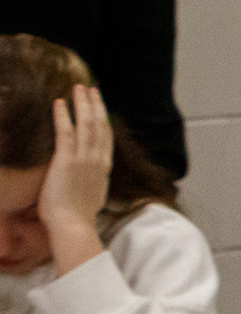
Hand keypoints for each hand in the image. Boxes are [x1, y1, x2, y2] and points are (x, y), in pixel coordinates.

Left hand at [42, 86, 112, 274]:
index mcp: (104, 169)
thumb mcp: (93, 196)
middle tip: (91, 89)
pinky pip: (66, 133)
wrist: (74, 225)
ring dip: (83, 104)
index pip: (106, 138)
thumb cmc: (79, 217)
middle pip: (100, 126)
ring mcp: (84, 160)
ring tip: (79, 88)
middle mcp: (98, 161)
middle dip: (96, 105)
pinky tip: (59, 103)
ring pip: (87, 125)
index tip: (101, 106)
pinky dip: (63, 116)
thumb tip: (91, 181)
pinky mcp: (67, 161)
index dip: (104, 120)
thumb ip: (93, 183)